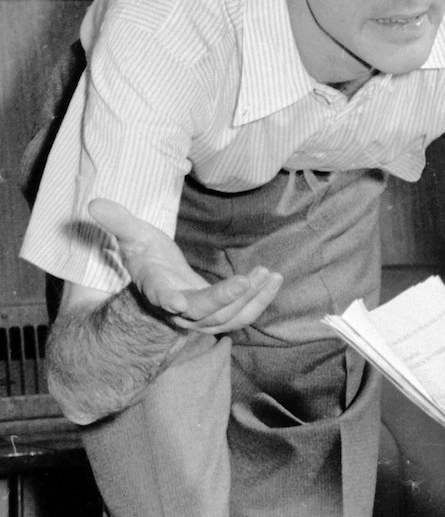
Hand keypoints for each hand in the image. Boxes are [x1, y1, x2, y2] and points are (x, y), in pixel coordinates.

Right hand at [88, 198, 281, 332]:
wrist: (161, 286)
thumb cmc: (149, 258)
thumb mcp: (134, 236)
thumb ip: (118, 222)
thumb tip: (93, 202)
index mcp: (156, 289)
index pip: (161, 297)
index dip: (169, 300)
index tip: (177, 302)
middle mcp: (179, 309)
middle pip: (202, 313)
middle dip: (224, 298)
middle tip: (248, 279)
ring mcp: (200, 317)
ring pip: (227, 317)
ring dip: (250, 298)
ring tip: (268, 274)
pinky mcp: (219, 316)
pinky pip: (243, 315)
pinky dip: (261, 301)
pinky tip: (274, 279)